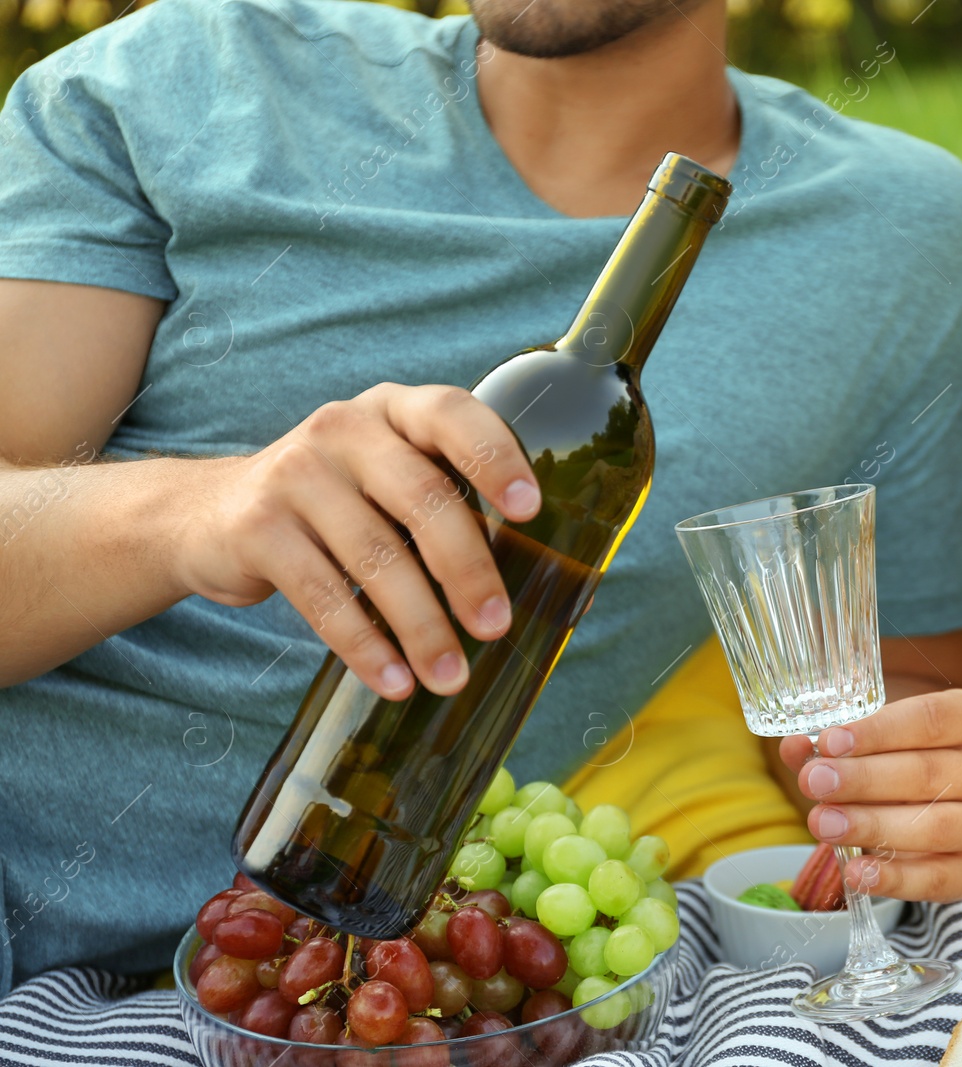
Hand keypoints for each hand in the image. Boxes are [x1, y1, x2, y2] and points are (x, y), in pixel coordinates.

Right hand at [173, 383, 539, 698]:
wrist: (211, 514)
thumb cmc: (339, 502)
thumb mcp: (388, 479)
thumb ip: (448, 504)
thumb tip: (545, 584)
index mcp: (396, 410)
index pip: (453, 416)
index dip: (494, 458)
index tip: (529, 510)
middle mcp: (346, 429)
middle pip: (422, 499)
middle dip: (467, 569)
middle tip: (496, 627)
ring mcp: (296, 474)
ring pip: (376, 556)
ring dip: (420, 626)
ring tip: (449, 675)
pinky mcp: (258, 528)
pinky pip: (323, 595)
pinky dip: (363, 645)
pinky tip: (393, 680)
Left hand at [777, 689, 961, 901]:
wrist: (934, 807)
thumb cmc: (899, 761)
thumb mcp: (870, 743)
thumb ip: (832, 745)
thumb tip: (795, 748)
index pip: (931, 719)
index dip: (878, 732)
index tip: (829, 741)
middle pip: (930, 772)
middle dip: (865, 779)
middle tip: (815, 783)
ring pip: (937, 825)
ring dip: (874, 826)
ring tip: (823, 824)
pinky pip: (939, 877)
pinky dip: (894, 878)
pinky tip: (856, 873)